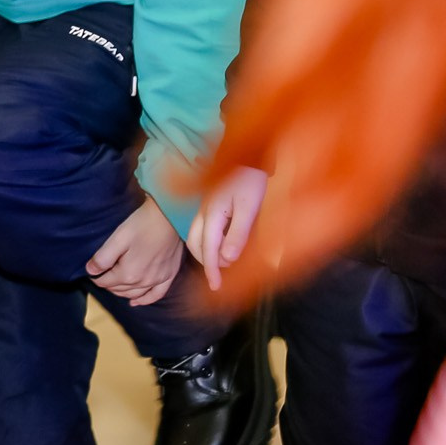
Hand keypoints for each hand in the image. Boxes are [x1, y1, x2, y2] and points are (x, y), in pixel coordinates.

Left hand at [88, 201, 185, 305]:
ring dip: (122, 292)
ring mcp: (158, 280)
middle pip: (119, 289)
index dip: (96, 277)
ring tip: (114, 287)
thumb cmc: (142, 225)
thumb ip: (103, 257)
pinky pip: (156, 295)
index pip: (106, 282)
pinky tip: (136, 302)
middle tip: (102, 276)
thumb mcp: (117, 239)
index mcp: (128, 274)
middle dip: (108, 284)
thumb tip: (90, 270)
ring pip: (135, 294)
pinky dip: (144, 300)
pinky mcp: (169, 276)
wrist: (170, 218)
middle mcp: (143, 282)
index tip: (91, 272)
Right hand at [187, 167, 269, 292]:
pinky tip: (223, 244)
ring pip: (196, 238)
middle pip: (195, 245)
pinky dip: (210, 242)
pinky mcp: (210, 207)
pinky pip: (203, 230)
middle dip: (207, 263)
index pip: (207, 250)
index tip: (215, 288)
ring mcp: (204, 209)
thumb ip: (238, 234)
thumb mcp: (249, 209)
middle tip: (223, 275)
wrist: (248, 157)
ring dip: (207, 253)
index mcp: (212, 216)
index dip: (212, 271)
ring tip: (225, 262)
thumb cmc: (250, 182)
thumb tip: (227, 260)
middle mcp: (203, 214)